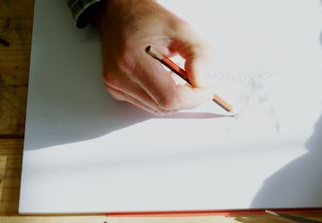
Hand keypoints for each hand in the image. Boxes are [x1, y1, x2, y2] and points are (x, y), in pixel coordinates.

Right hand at [94, 0, 212, 114]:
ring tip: (178, 74)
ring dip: (174, 97)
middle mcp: (120, 77)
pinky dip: (161, 95)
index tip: (206, 90)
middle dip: (186, 97)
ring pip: (157, 109)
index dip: (193, 98)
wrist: (119, 14)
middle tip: (196, 81)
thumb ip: (198, 54)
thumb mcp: (180, 29)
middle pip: (164, 106)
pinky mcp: (116, 90)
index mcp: (133, 60)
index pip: (170, 98)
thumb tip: (202, 81)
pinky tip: (163, 78)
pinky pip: (148, 104)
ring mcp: (116, 86)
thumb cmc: (145, 18)